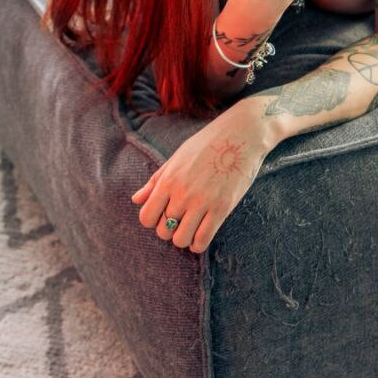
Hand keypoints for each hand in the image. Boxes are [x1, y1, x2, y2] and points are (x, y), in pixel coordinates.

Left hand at [130, 103, 274, 253]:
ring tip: (192, 226)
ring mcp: (202, 202)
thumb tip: (136, 200)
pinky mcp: (222, 208)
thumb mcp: (177, 157)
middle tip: (181, 219)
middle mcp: (182, 193)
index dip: (153, 220)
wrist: (242, 134)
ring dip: (184, 237)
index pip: (146, 217)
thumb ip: (155, 180)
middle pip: (163, 231)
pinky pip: (203, 240)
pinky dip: (199, 243)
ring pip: (181, 240)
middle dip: (169, 229)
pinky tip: (202, 233)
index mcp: (168, 179)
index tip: (164, 213)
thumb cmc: (208, 143)